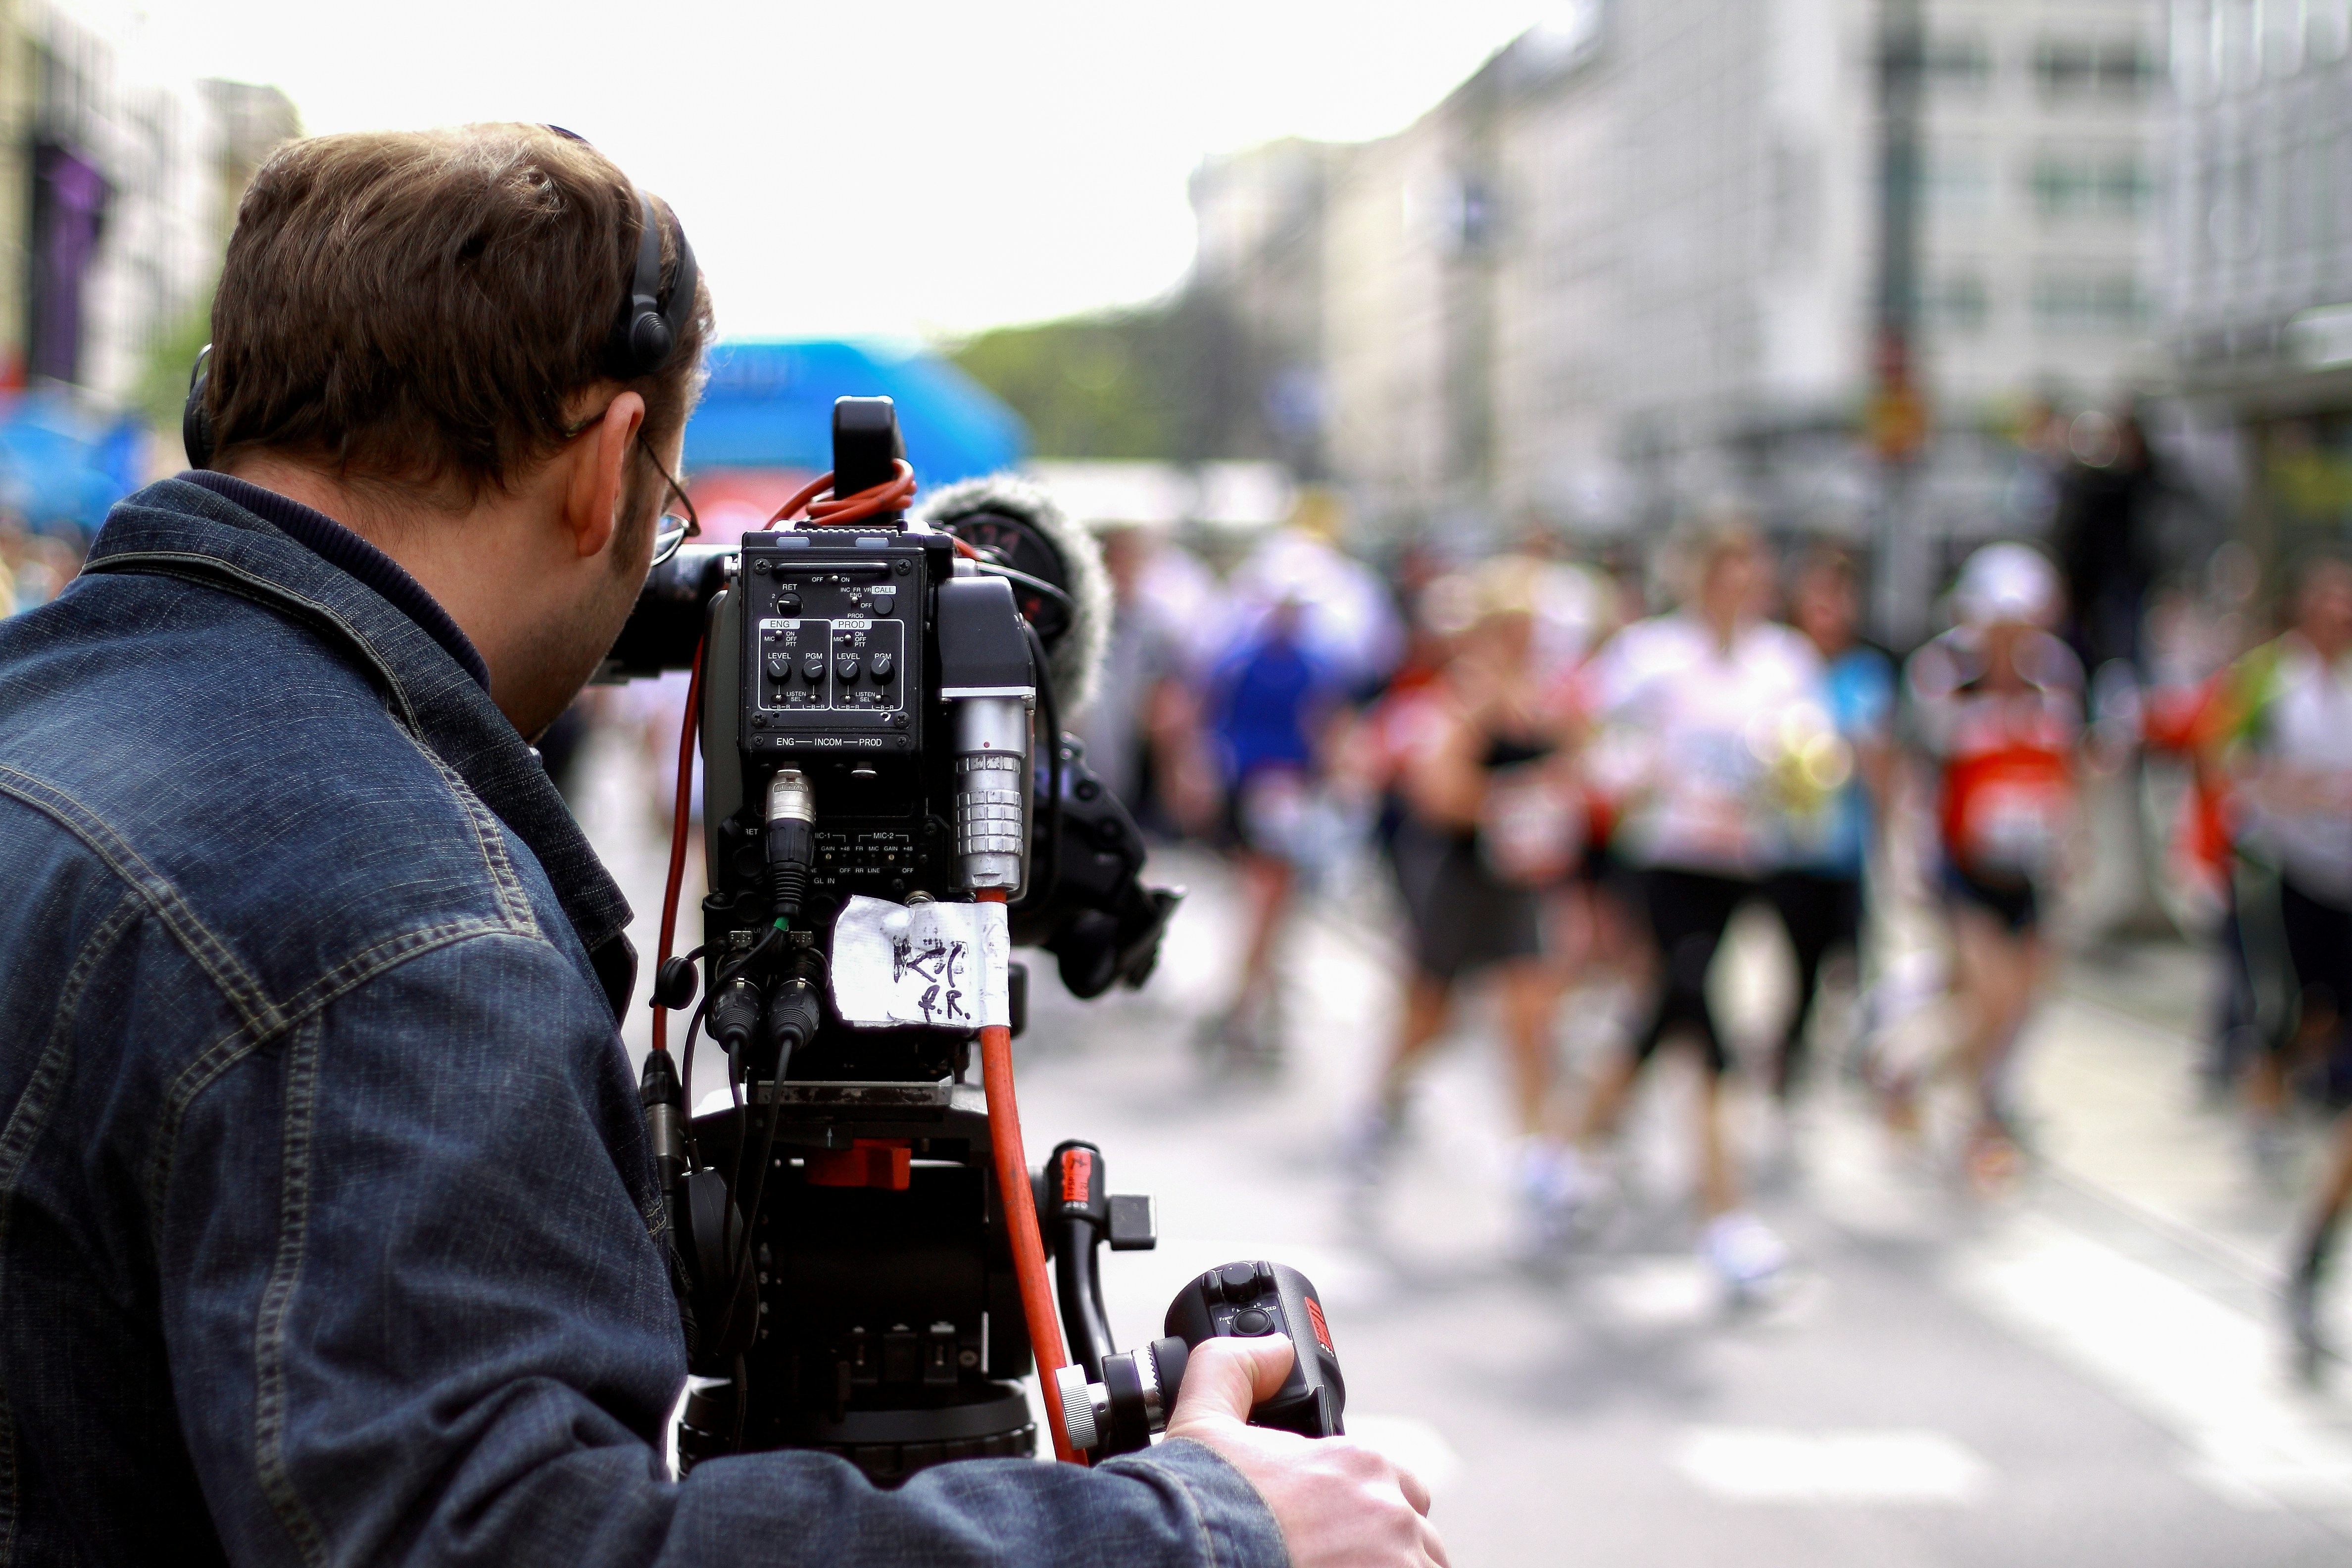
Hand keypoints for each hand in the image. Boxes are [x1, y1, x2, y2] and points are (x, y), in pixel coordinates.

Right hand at [1163, 1335, 1446, 1567]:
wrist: (1189, 1561)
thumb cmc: (1200, 1510)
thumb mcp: (1202, 1422)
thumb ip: (1235, 1369)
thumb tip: (1275, 1349)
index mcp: (1358, 1464)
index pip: (1390, 1486)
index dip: (1358, 1507)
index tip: (1326, 1528)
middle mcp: (1390, 1513)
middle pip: (1408, 1533)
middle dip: (1378, 1546)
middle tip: (1328, 1558)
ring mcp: (1401, 1564)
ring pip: (1415, 1567)